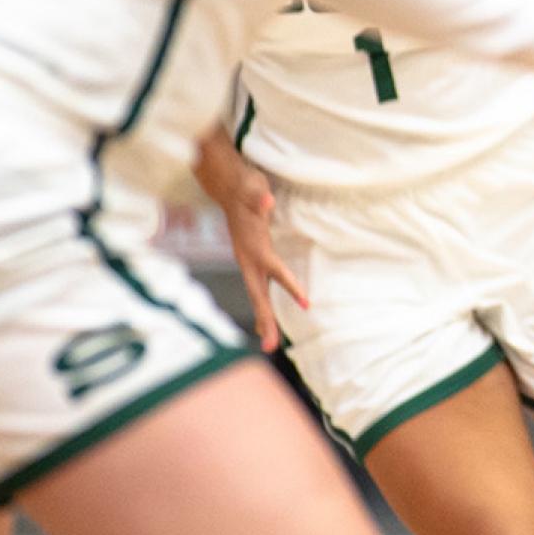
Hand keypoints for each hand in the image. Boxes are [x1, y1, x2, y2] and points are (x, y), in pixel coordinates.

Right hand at [192, 133, 303, 350]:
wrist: (227, 188)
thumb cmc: (244, 188)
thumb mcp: (253, 187)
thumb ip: (259, 195)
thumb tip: (266, 201)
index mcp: (253, 246)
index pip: (274, 269)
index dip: (289, 285)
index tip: (306, 303)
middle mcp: (248, 259)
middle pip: (258, 294)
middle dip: (265, 319)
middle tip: (272, 346)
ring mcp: (248, 261)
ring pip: (257, 294)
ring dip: (264, 318)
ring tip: (270, 344)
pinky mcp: (251, 260)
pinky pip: (259, 288)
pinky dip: (263, 305)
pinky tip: (267, 320)